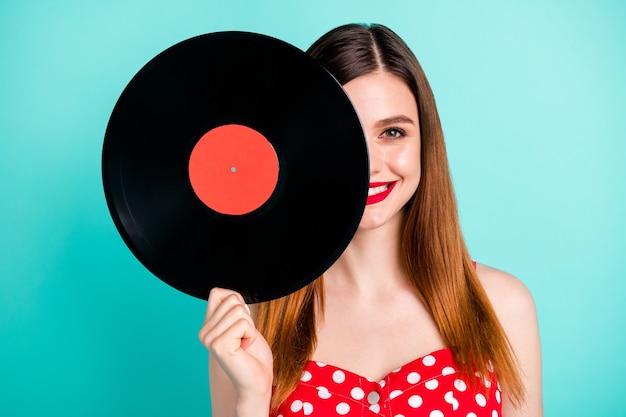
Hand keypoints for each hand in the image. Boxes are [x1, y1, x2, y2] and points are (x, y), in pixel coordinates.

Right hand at [199, 288, 273, 402]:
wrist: (257, 381)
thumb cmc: (253, 354)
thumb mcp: (243, 324)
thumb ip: (234, 309)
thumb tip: (232, 296)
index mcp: (207, 326)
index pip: (218, 293)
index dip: (237, 302)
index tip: (241, 325)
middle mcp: (204, 332)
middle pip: (232, 300)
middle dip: (246, 318)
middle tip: (243, 338)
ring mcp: (209, 339)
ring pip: (239, 311)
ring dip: (249, 328)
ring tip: (244, 344)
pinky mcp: (219, 345)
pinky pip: (243, 324)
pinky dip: (251, 335)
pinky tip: (245, 349)